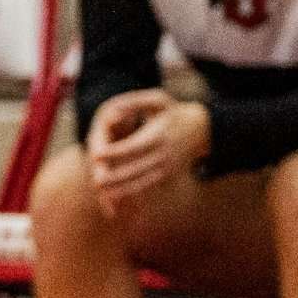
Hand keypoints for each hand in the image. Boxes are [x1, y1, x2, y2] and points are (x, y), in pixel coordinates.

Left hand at [83, 90, 203, 209]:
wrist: (202, 129)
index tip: (96, 155)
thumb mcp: (158, 100)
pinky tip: (117, 197)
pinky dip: (132, 193)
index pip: (132, 148)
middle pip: (135, 169)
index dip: (113, 153)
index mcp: (157, 136)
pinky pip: (147, 186)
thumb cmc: (174, 112)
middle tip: (95, 181)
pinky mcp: (167, 175)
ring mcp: (166, 167)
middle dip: (114, 177)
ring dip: (121, 190)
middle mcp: (162, 155)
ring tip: (102, 193)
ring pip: (140, 181)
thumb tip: (115, 109)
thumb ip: (135, 102)